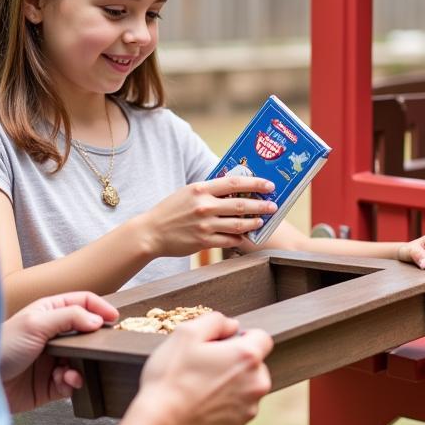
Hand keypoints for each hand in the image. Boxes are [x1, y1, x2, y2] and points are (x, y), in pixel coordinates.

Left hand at [0, 292, 117, 412]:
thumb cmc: (2, 346)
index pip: (82, 303)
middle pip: (86, 333)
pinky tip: (65, 382)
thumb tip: (97, 320)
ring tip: (71, 372)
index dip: (99, 308)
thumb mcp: (36, 324)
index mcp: (49, 312)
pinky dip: (72, 382)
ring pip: (81, 360)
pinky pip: (72, 381)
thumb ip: (69, 317)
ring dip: (80, 366)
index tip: (114, 319)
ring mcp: (53, 359)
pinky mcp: (50, 384)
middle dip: (93, 343)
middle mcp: (53, 334)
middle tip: (101, 348)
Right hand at [135, 312, 272, 424]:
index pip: (262, 338)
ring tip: (198, 390)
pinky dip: (220, 411)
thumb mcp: (186, 333)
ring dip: (229, 388)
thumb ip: (215, 321)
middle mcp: (256, 385)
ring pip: (244, 392)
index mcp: (247, 358)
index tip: (222, 345)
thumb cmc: (170, 378)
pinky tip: (197, 409)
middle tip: (205, 368)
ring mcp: (247, 412)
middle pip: (255, 367)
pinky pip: (233, 414)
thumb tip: (232, 325)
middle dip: (235, 364)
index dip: (242, 337)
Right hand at [136, 177, 277, 257]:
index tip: (269, 185)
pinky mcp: (203, 241)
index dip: (255, 183)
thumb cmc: (170, 210)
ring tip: (261, 221)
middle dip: (261, 205)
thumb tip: (233, 186)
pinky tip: (244, 236)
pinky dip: (239, 238)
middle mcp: (204, 206)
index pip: (234, 182)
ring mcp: (205, 225)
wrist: (151, 232)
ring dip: (254, 223)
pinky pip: (229, 240)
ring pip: (238, 224)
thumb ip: (209, 190)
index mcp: (200, 189)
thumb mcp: (188, 192)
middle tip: (273, 206)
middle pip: (241, 204)